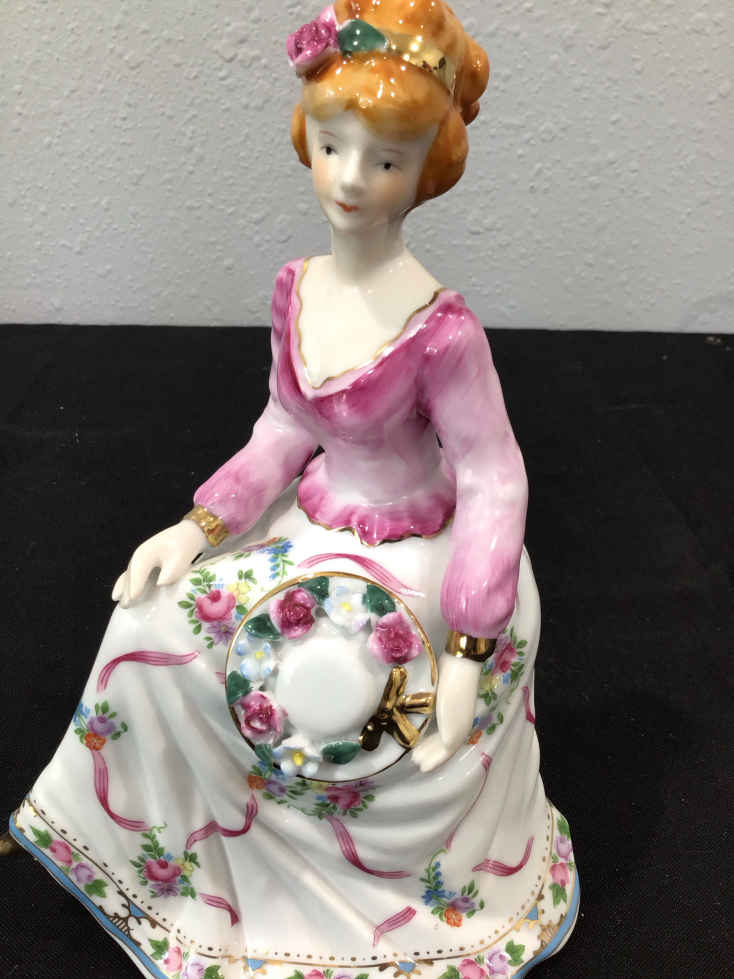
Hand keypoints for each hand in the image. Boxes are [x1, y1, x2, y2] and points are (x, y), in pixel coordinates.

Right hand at [111, 520, 206, 606]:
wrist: (188, 534)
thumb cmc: (184, 548)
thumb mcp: (179, 561)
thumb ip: (170, 574)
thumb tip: (159, 584)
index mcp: (145, 555)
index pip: (137, 576)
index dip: (134, 589)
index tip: (132, 602)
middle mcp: (138, 555)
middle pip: (130, 576)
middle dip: (126, 591)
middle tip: (124, 607)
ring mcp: (138, 556)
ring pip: (127, 575)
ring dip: (123, 588)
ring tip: (117, 600)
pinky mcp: (142, 559)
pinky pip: (129, 573)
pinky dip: (123, 582)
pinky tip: (119, 591)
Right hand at [413, 653, 480, 772]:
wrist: (459, 669)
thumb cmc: (449, 671)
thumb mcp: (439, 688)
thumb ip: (432, 698)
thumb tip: (419, 701)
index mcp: (460, 711)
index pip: (447, 730)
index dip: (433, 739)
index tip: (420, 743)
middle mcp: (462, 723)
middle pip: (445, 743)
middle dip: (429, 750)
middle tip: (416, 756)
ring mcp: (459, 729)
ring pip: (443, 750)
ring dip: (429, 757)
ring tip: (416, 761)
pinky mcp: (454, 734)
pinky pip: (443, 753)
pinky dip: (433, 760)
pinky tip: (422, 765)